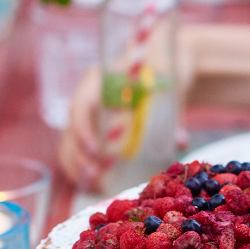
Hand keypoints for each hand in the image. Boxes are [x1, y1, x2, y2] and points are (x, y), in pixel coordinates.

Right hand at [59, 29, 197, 190]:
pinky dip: (88, 170)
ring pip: (72, 144)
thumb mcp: (171, 83)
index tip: (96, 151)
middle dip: (78, 156)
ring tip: (95, 186)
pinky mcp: (100, 131)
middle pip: (70, 130)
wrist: (171, 61)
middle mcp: (91, 99)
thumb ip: (172, 109)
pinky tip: (99, 186)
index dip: (83, 129)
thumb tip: (178, 141)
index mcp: (101, 80)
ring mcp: (93, 116)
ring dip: (78, 167)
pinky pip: (84, 152)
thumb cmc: (168, 66)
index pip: (81, 105)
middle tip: (94, 177)